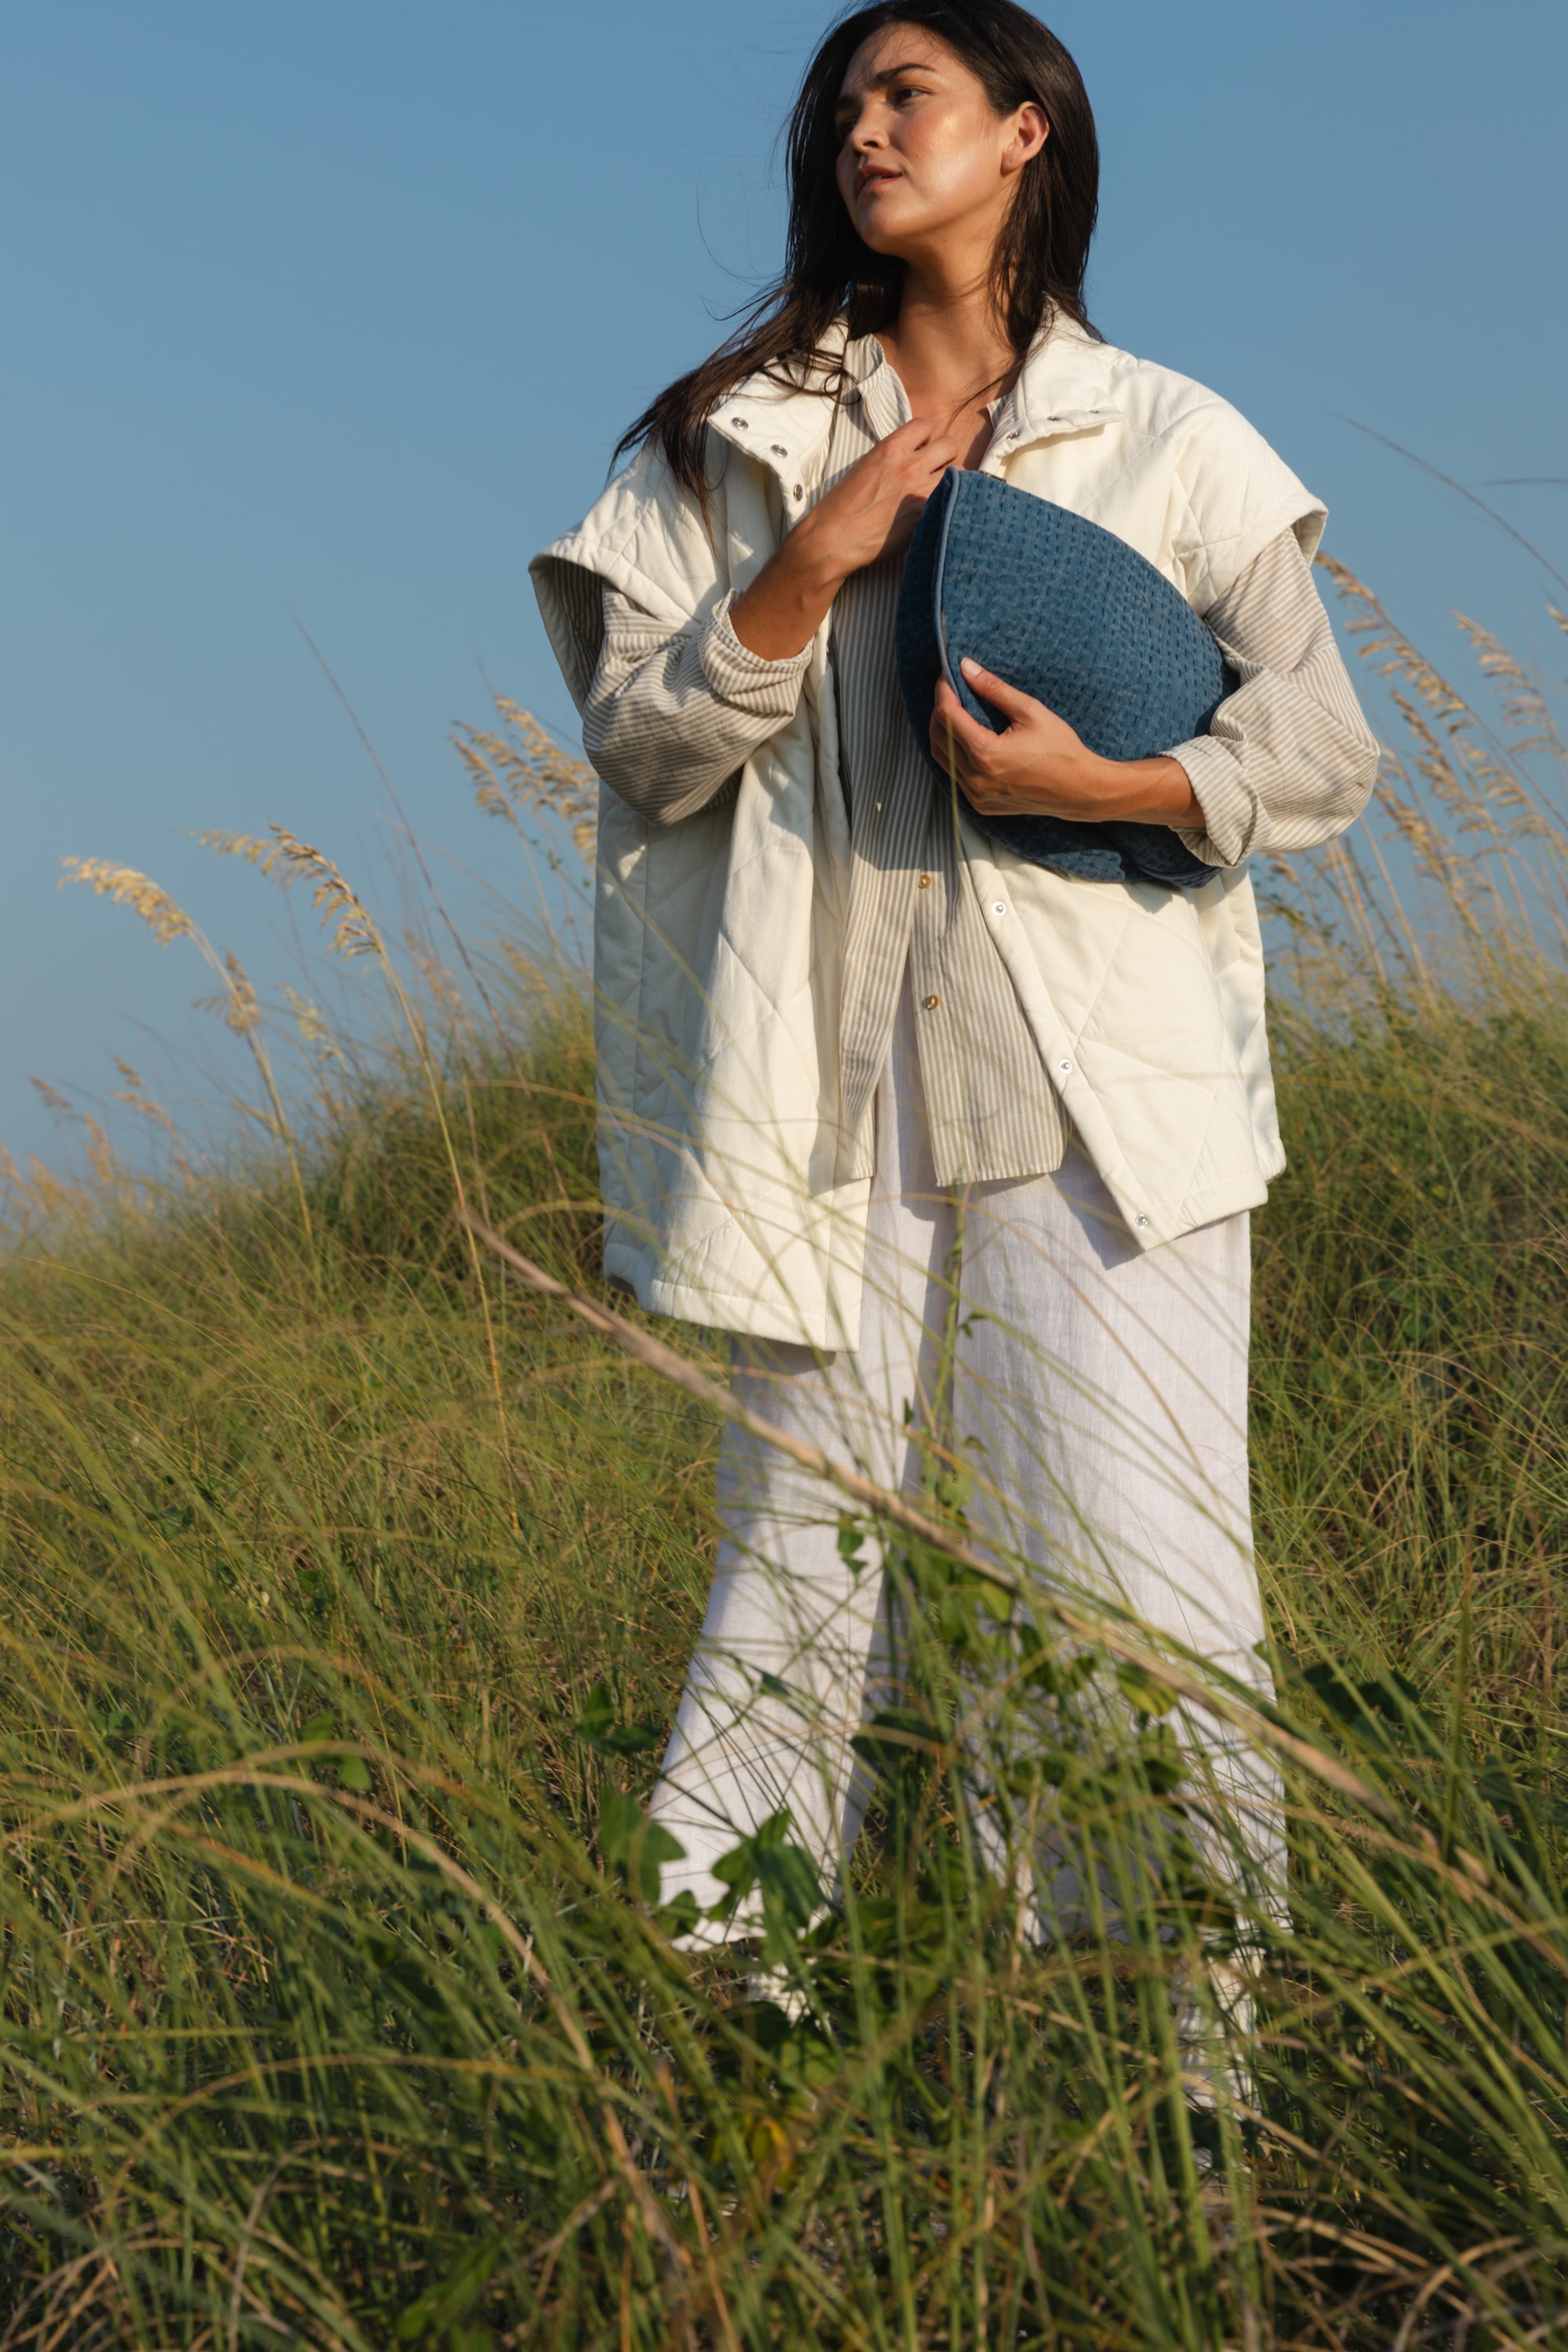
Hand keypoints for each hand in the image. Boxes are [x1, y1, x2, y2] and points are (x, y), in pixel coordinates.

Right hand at [730, 419, 958, 660]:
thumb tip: (909, 458)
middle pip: (950, 445)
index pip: (926, 425)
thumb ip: (890, 459)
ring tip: (938, 497)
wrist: (831, 541)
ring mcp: (921, 491)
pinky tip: (939, 516)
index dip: (925, 439)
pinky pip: (954, 503)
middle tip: (934, 475)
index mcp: (890, 448)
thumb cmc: (840, 509)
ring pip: (960, 474)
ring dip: (953, 483)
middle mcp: (910, 464)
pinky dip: (950, 507)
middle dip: (945, 458)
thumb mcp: (863, 468)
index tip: (921, 452)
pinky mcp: (926, 516)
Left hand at [931, 659, 1201, 825]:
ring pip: (941, 758)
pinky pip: (954, 776)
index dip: (944, 692)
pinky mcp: (982, 803)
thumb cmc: (1062, 751)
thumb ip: (995, 689)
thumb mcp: (1030, 711)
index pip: (947, 716)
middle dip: (940, 711)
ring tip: (956, 713)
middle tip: (951, 692)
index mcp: (985, 753)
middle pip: (938, 737)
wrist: (1080, 790)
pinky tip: (966, 741)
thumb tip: (967, 668)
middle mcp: (976, 778)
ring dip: (943, 733)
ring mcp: (977, 795)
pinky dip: (953, 755)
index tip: (947, 678)